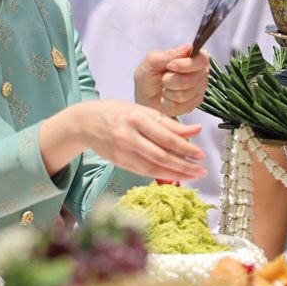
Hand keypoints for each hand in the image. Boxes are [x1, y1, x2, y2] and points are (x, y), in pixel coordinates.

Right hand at [71, 100, 207, 181]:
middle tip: (202, 170)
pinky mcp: (119, 162)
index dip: (185, 148)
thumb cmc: (116, 111)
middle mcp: (128, 136)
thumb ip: (168, 122)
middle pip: (161, 155)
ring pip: (153, 167)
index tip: (201, 154)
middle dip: (184, 165)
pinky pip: (144, 172)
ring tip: (194, 175)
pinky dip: (162, 175)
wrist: (84, 122)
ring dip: (176, 173)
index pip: (165, 137)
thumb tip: (195, 130)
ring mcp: (122, 151)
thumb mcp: (141, 109)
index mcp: (135, 118)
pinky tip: (176, 176)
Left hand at [134, 45, 211, 116]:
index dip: (187, 64)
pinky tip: (166, 98)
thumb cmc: (148, 76)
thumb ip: (169, 54)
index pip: (202, 59)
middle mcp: (200, 73)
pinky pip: (181, 106)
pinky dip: (168, 103)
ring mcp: (199, 90)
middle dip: (171, 80)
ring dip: (168, 92)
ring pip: (185, 94)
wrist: (143, 97)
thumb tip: (188, 48)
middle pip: (192, 79)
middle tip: (163, 78)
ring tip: (164, 88)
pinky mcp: (194, 105)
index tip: (170, 66)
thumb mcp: (152, 61)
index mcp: (192, 58)